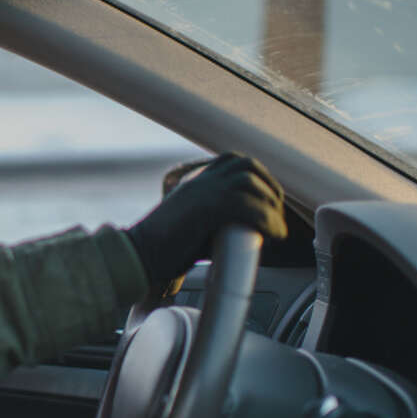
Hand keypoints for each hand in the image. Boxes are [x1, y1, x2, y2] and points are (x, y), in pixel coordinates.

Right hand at [125, 153, 287, 290]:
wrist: (139, 255)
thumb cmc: (164, 249)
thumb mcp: (194, 224)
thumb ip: (218, 220)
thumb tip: (248, 231)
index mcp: (195, 181)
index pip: (234, 162)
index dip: (259, 178)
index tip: (269, 200)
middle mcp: (200, 180)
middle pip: (247, 165)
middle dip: (270, 187)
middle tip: (277, 213)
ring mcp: (202, 190)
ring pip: (250, 181)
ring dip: (270, 204)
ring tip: (276, 226)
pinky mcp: (207, 206)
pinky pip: (247, 204)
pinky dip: (267, 219)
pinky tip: (273, 234)